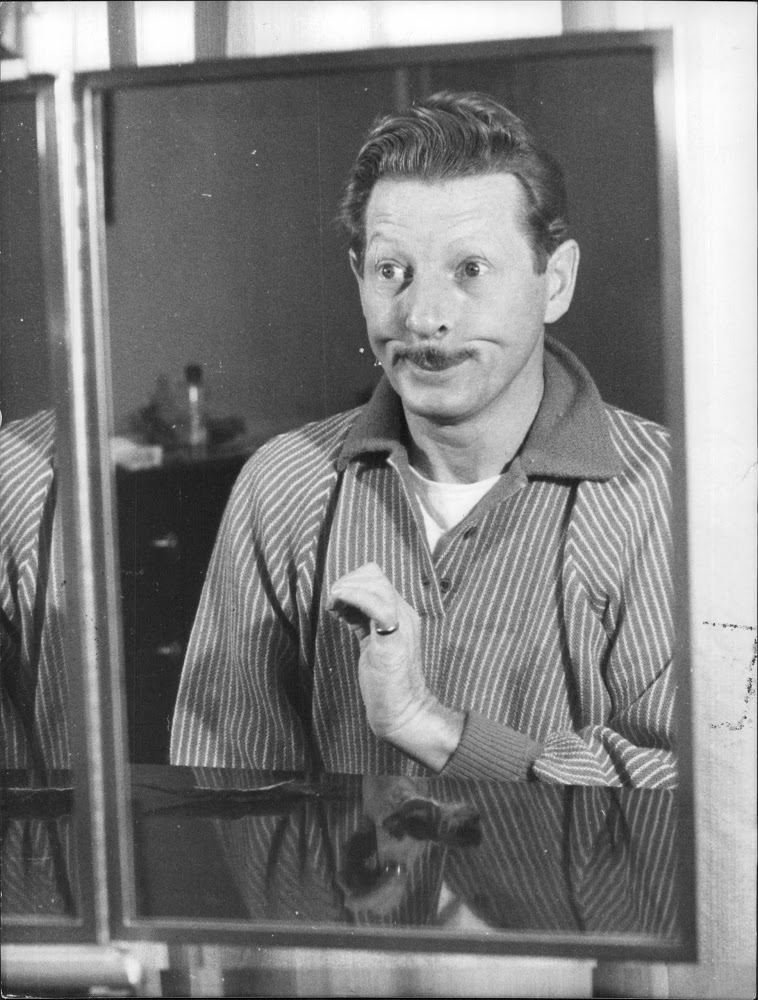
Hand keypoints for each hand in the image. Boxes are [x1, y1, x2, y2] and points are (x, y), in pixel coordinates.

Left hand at [327, 563, 463, 769]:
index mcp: (400, 613)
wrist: (402, 710)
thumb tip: (343, 604)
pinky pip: (377, 606)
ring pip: (375, 584)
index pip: (376, 578)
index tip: (336, 602)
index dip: (352, 582)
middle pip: (374, 575)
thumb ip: (362, 621)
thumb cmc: (385, 682)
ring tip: (333, 607)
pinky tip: (338, 611)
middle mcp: (404, 614)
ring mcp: (401, 625)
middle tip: (332, 604)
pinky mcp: (393, 640)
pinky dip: (353, 599)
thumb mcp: (371, 642)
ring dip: (346, 589)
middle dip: (346, 582)